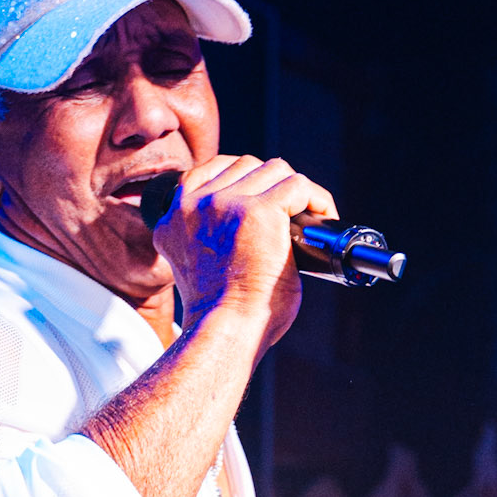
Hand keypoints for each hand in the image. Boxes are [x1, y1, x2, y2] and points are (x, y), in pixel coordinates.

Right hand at [154, 153, 336, 352]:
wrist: (225, 331)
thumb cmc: (220, 317)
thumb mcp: (196, 267)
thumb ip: (208, 239)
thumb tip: (246, 231)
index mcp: (174, 220)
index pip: (208, 172)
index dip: (239, 180)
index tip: (256, 197)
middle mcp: (194, 206)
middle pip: (244, 166)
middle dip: (269, 186)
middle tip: (288, 216)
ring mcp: (225, 204)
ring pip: (273, 171)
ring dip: (293, 191)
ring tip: (307, 217)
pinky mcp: (258, 210)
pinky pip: (298, 185)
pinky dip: (317, 200)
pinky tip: (321, 218)